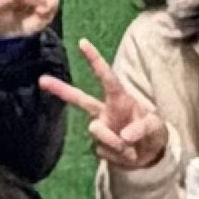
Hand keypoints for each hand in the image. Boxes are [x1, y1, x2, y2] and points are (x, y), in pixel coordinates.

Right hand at [39, 36, 168, 171]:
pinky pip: (102, 150)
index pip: (106, 77)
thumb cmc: (154, 133)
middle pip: (79, 98)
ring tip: (132, 150)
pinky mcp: (97, 146)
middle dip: (60, 89)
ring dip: (115, 142)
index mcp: (120, 98)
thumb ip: (143, 128)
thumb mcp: (157, 128)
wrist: (150, 156)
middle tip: (41, 80)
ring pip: (96, 131)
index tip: (82, 42)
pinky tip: (127, 156)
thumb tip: (124, 137)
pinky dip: (117, 156)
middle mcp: (106, 111)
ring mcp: (100, 128)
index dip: (95, 59)